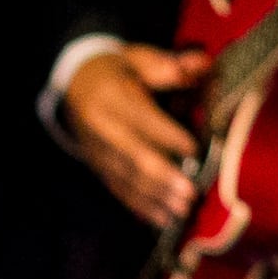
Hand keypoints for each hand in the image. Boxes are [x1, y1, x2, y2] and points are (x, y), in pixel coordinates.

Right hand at [61, 45, 206, 227]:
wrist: (75, 83)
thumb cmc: (117, 70)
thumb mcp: (139, 58)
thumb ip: (169, 66)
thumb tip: (202, 65)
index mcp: (111, 97)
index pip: (141, 119)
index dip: (168, 135)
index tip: (195, 148)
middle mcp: (101, 127)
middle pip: (131, 155)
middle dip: (162, 176)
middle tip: (189, 191)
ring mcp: (97, 151)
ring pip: (125, 178)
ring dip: (155, 197)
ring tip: (182, 210)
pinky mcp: (98, 167)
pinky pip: (118, 190)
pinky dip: (141, 206)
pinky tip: (163, 219)